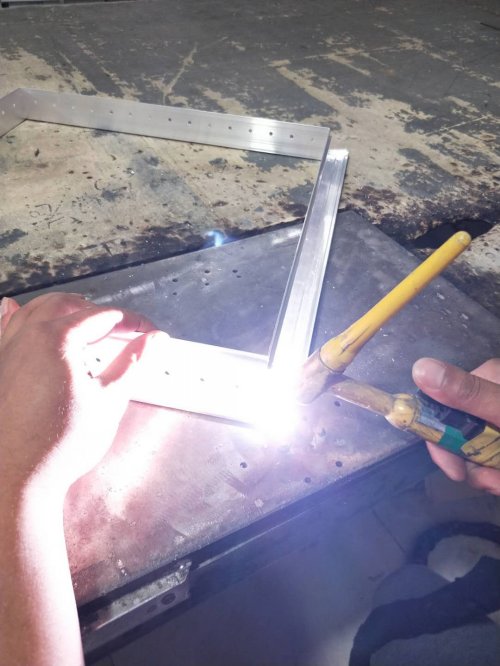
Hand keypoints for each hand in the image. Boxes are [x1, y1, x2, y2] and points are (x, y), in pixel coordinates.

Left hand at [0, 293, 158, 498]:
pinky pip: (4, 327)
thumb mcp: (109, 400)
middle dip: (97, 311)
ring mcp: (5, 350)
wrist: (16, 478)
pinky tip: (13, 308)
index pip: (102, 317)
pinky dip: (16, 315)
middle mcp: (25, 336)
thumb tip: (152, 341)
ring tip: (82, 317)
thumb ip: (133, 362)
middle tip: (121, 328)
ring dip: (63, 309)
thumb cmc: (57, 446)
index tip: (146, 331)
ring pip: (34, 310)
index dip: (131, 322)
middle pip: (67, 305)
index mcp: (56, 339)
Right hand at [412, 357, 499, 494]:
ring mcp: (493, 414)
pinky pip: (488, 454)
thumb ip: (468, 394)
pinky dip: (496, 472)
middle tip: (492, 482)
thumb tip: (419, 367)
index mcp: (486, 377)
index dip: (443, 442)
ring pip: (474, 448)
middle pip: (456, 431)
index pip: (440, 408)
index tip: (457, 471)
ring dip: (486, 474)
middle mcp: (487, 393)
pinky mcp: (496, 431)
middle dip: (470, 463)